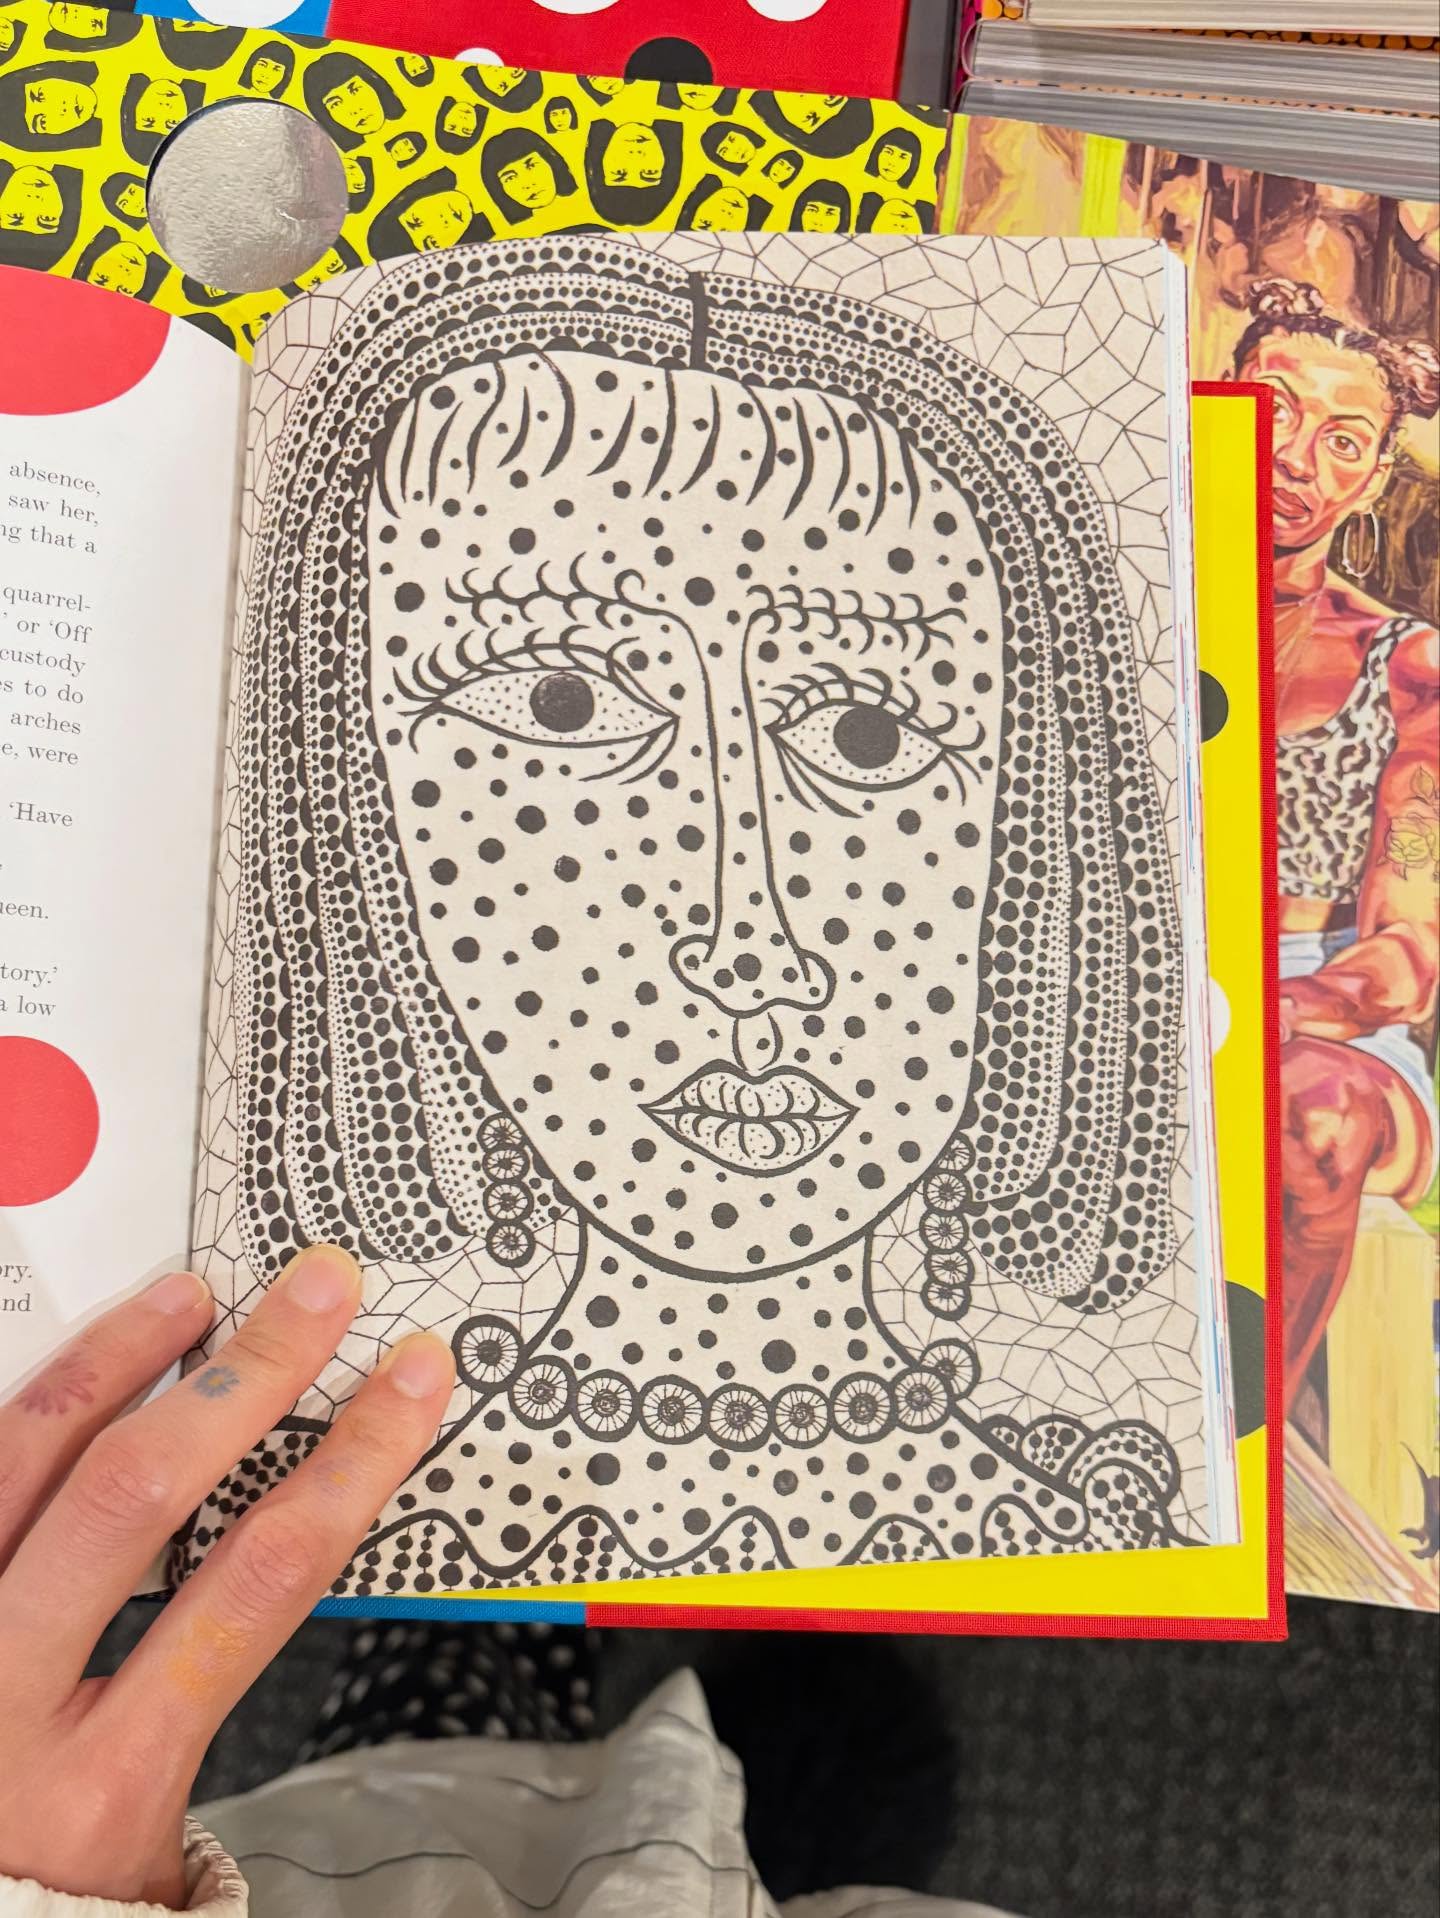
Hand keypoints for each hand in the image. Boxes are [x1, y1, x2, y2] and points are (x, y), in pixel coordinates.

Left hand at [0, 1247, 453, 1906]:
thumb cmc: (50, 1896)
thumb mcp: (155, 1832)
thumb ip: (198, 1697)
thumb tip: (282, 1538)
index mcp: (109, 1779)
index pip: (260, 1582)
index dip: (350, 1463)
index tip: (406, 1385)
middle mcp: (4, 1705)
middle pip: (137, 1496)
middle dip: (246, 1376)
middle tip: (314, 1296)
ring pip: (24, 1461)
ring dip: (117, 1361)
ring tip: (184, 1299)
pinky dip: (29, 1404)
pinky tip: (76, 1365)